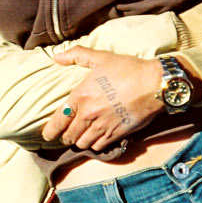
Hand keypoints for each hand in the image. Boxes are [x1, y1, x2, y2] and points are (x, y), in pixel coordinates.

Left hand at [40, 47, 165, 149]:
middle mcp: (88, 114)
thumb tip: (57, 56)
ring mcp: (102, 126)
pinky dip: (95, 145)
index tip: (47, 135)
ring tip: (82, 136)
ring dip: (80, 141)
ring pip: (82, 144)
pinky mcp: (116, 135)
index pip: (58, 121)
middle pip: (68, 136)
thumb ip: (77, 55)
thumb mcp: (101, 57)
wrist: (154, 84)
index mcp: (80, 96)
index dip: (49, 131)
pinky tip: (97, 138)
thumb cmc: (128, 69)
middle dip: (66, 136)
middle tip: (68, 133)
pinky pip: (98, 147)